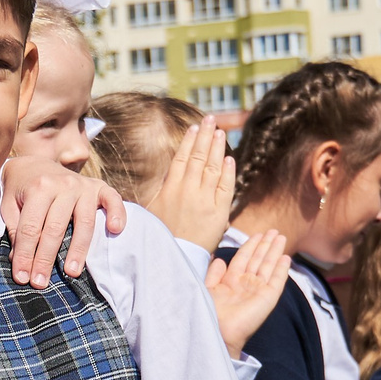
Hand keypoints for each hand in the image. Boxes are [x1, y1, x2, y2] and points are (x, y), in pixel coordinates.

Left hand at [0, 156, 123, 288]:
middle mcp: (62, 185)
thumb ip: (16, 231)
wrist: (34, 163)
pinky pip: (112, 199)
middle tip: (41, 283)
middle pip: (55, 228)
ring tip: (71, 273)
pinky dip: (117, 213)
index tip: (22, 277)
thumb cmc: (21, 191)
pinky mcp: (98, 187)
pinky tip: (115, 230)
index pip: (31, 228)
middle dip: (47, 259)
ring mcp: (82, 185)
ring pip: (83, 222)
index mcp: (38, 188)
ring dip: (78, 249)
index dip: (26, 254)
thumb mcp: (10, 207)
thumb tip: (20, 262)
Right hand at [156, 119, 236, 250]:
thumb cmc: (160, 239)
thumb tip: (167, 175)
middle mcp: (187, 191)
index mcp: (169, 189)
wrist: (174, 261)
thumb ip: (161, 192)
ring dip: (217, 148)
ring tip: (221, 132)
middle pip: (199, 157)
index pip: (182, 158)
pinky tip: (229, 158)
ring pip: (213, 167)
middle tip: (211, 119)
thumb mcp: (151, 212)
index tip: (195, 128)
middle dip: (205, 136)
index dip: (189, 141)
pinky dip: (228, 171)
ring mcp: (204, 200)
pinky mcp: (218, 212)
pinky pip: (226, 187)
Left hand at [204, 229, 288, 359]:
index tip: (258, 234)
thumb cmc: (209, 312)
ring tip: (281, 237)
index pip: (243, 258)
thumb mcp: (207, 288)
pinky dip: (282, 269)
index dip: (251, 246)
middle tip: (274, 230)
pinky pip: (277, 280)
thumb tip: (219, 259)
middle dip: (266, 245)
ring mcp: (258, 291)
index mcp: (231, 281)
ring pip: (269, 266)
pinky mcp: (268, 298)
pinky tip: (286, 257)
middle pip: (258, 260)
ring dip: (275, 252)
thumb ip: (213, 273)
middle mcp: (246, 285)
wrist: (218, 330)